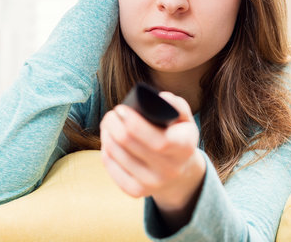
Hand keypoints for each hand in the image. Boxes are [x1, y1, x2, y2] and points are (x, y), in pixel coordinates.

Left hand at [100, 92, 205, 222]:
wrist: (179, 173)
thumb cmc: (177, 137)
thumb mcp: (185, 121)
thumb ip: (177, 106)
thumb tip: (161, 98)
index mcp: (184, 148)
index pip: (156, 139)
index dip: (133, 121)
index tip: (121, 109)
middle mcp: (169, 170)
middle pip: (127, 142)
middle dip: (113, 123)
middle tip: (111, 114)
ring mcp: (152, 184)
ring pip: (115, 153)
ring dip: (107, 135)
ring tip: (108, 125)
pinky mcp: (136, 191)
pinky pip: (110, 167)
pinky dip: (105, 151)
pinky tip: (108, 141)